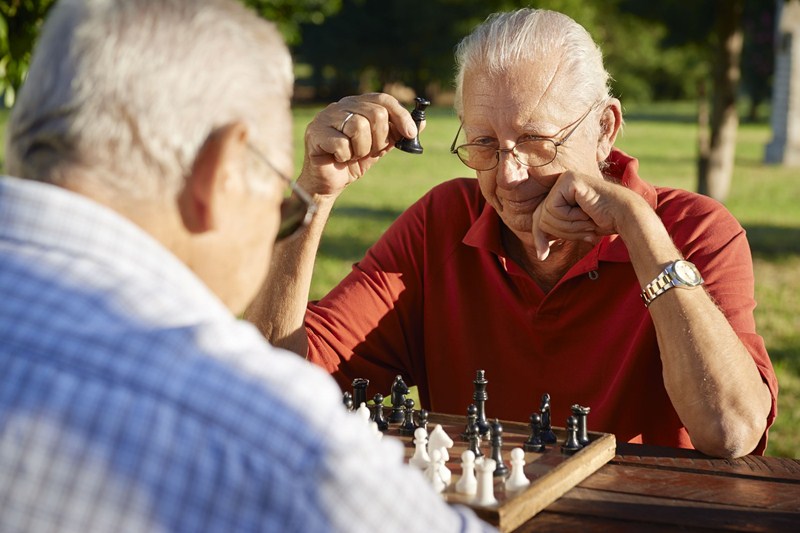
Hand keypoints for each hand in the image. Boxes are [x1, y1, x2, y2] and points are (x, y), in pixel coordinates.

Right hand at [299, 93, 419, 197]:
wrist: (329, 183)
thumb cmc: (353, 162)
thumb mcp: (380, 147)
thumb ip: (397, 134)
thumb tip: (422, 123)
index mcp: (357, 104)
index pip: (383, 99)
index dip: (400, 115)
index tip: (410, 133)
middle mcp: (341, 105)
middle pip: (375, 113)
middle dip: (379, 138)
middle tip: (370, 151)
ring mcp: (325, 117)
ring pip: (358, 126)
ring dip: (361, 149)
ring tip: (352, 155)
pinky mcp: (315, 133)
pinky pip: (342, 143)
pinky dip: (345, 156)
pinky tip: (339, 158)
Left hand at [530, 170, 641, 259]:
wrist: (626, 216)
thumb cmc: (604, 222)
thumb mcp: (572, 229)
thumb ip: (555, 233)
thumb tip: (538, 253)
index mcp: (561, 192)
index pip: (539, 217)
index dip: (539, 237)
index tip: (542, 255)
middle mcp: (561, 182)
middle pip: (540, 216)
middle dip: (560, 232)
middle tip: (584, 230)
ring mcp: (564, 179)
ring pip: (546, 215)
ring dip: (569, 226)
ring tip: (588, 220)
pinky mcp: (568, 180)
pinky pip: (554, 208)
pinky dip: (570, 218)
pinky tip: (586, 212)